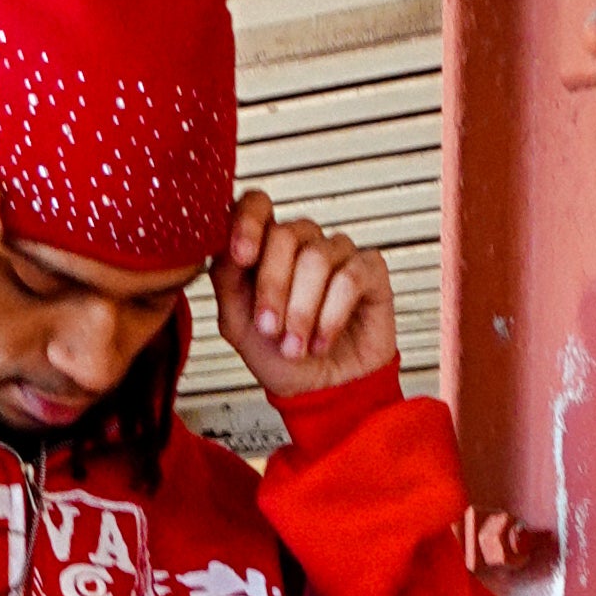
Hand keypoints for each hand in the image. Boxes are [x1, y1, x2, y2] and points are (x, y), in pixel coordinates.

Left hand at [210, 188, 395, 396]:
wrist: (320, 391)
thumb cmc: (280, 357)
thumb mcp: (236, 323)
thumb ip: (226, 280)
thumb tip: (226, 247)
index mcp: (266, 246)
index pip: (256, 205)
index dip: (248, 222)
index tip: (242, 257)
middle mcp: (303, 243)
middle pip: (285, 234)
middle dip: (273, 287)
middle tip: (270, 329)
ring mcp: (338, 254)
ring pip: (316, 258)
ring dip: (302, 310)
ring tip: (297, 346)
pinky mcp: (370, 271)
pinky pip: (350, 278)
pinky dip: (331, 315)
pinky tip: (322, 340)